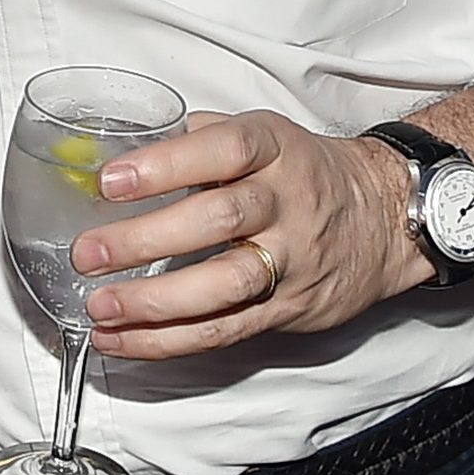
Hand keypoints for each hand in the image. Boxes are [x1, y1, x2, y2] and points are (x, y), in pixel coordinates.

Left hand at [70, 111, 430, 359]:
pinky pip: (227, 330)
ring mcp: (291, 260)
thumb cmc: (303, 169)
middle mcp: (285, 202)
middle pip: (217, 222)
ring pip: (224, 286)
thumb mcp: (260, 133)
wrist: (384, 217)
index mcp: (273, 148)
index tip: (110, 180)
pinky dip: (170, 341)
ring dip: (156, 304)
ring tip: (101, 308)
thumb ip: (196, 137)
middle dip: (146, 240)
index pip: (220, 151)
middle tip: (89, 252)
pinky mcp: (289, 308)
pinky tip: (123, 340)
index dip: (164, 166)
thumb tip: (120, 146)